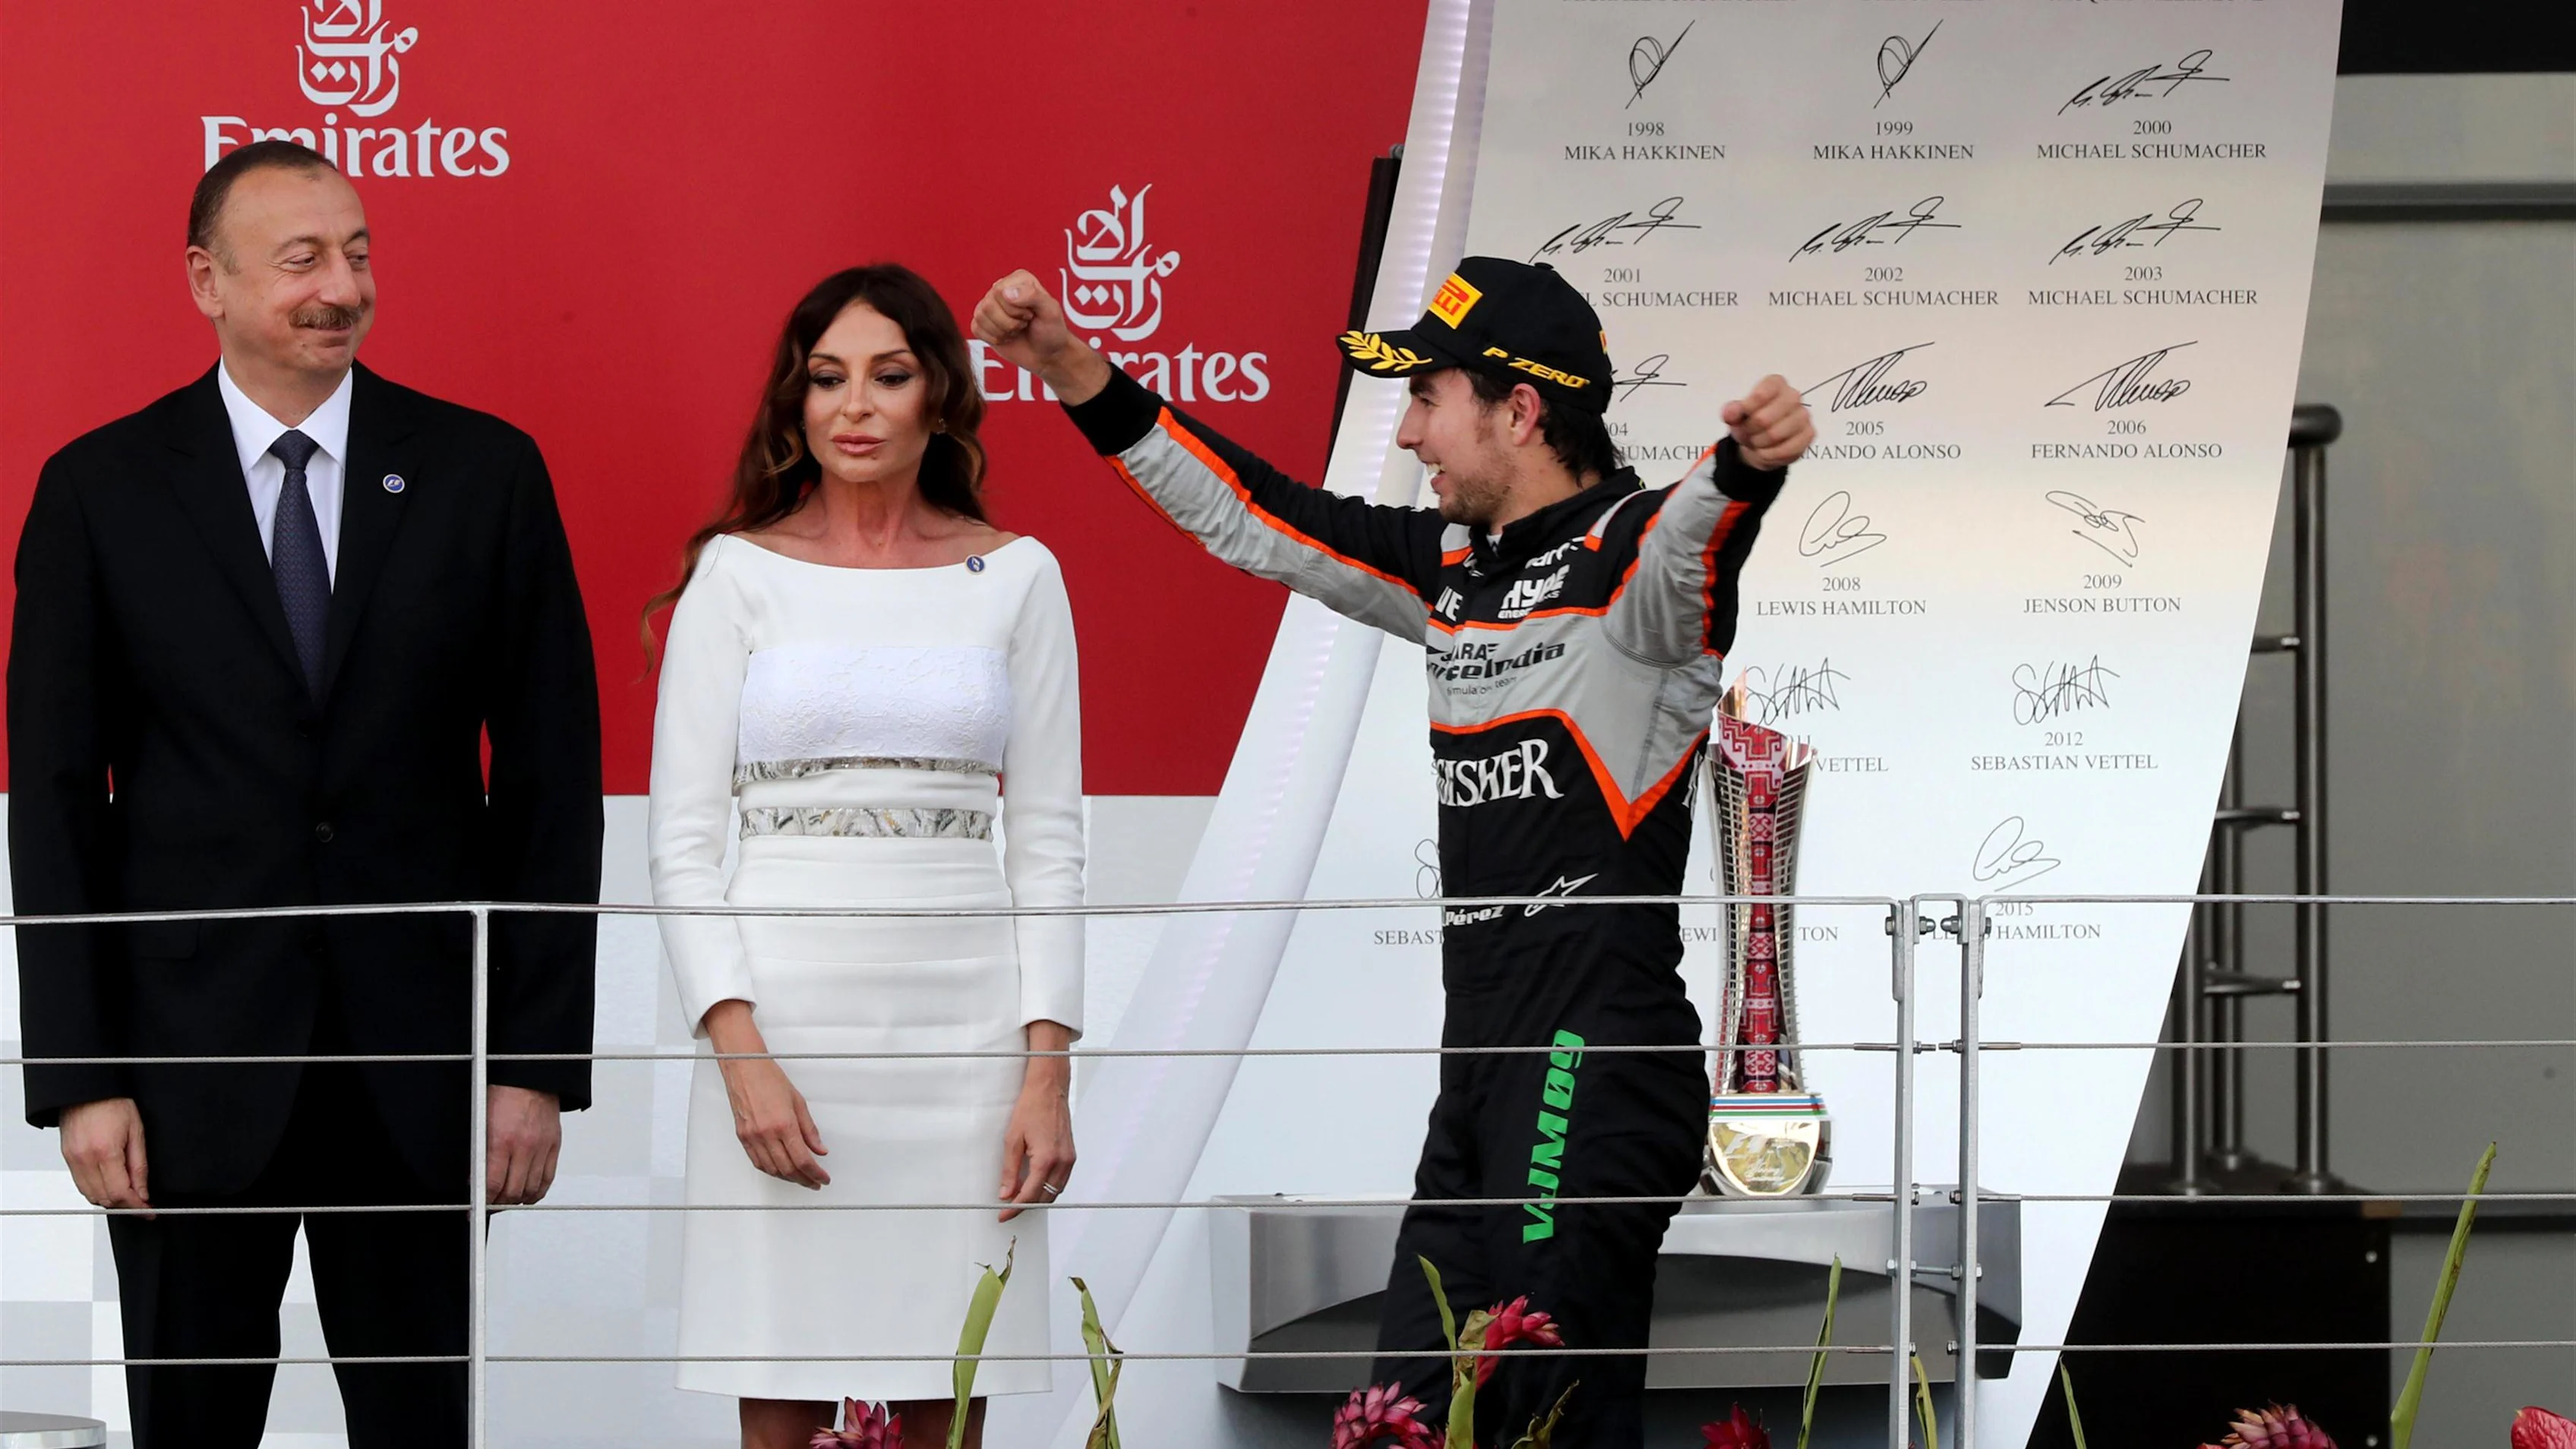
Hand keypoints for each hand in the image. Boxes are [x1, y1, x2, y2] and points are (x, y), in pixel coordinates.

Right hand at [60, 1097, 149, 1217]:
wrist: (86, 1090)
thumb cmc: (113, 1103)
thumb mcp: (137, 1132)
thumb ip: (139, 1165)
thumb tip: (143, 1191)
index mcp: (105, 1152)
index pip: (119, 1193)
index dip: (136, 1206)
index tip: (148, 1211)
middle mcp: (85, 1159)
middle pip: (104, 1198)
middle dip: (125, 1205)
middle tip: (142, 1203)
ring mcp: (72, 1160)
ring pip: (90, 1195)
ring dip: (110, 1199)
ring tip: (128, 1194)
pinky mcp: (67, 1158)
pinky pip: (81, 1185)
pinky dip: (96, 1190)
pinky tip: (110, 1184)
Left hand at [484, 1085, 561, 1205]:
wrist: (530, 1076)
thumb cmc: (504, 1094)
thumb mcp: (482, 1123)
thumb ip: (480, 1153)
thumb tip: (475, 1177)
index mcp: (501, 1140)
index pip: (492, 1184)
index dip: (484, 1200)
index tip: (478, 1207)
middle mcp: (524, 1147)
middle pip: (513, 1191)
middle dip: (500, 1202)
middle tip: (492, 1203)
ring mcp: (542, 1147)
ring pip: (531, 1189)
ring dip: (518, 1199)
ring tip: (508, 1199)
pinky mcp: (554, 1145)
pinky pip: (548, 1178)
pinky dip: (537, 1192)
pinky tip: (528, 1195)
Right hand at [706, 1000, 829, 1189]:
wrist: (745, 1069)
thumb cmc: (770, 1079)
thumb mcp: (798, 1102)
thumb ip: (810, 1130)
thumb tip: (820, 1149)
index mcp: (784, 1124)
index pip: (803, 1159)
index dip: (815, 1174)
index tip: (823, 1178)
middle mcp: (766, 1134)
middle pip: (788, 1169)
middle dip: (804, 1179)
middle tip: (815, 1182)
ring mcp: (752, 1137)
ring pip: (772, 1169)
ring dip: (788, 1178)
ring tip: (801, 1178)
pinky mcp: (742, 1137)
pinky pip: (757, 1162)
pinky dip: (771, 1170)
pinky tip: (780, 1171)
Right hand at [971, 271, 1112, 404]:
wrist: (1047, 355)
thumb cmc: (1051, 331)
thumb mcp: (1051, 311)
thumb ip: (1033, 296)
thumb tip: (1006, 292)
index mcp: (1019, 279)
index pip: (1000, 291)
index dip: (1015, 309)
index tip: (1031, 314)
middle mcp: (1002, 288)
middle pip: (988, 304)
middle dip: (1010, 322)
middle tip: (1024, 323)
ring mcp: (990, 305)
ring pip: (980, 316)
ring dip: (1003, 330)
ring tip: (1017, 329)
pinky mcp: (982, 322)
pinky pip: (976, 328)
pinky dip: (993, 338)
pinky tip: (1007, 336)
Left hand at [998, 1020, 1074, 1222]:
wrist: (1049, 1088)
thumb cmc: (1030, 1108)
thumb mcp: (1012, 1139)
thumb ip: (1009, 1170)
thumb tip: (1005, 1193)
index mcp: (1046, 1159)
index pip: (1029, 1194)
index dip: (1014, 1208)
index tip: (1002, 1215)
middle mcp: (1062, 1162)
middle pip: (1044, 1197)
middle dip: (1026, 1206)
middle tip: (1008, 1209)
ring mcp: (1069, 1159)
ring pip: (1055, 1191)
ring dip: (1038, 1198)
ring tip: (1020, 1199)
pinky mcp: (1071, 1155)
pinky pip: (1061, 1181)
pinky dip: (1048, 1188)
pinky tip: (1035, 1185)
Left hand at [1720, 375, 1813, 470]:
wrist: (1761, 443)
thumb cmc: (1750, 422)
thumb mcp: (1735, 415)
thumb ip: (1731, 411)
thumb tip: (1731, 413)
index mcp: (1775, 383)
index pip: (1761, 394)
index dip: (1747, 409)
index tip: (1742, 415)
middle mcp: (1793, 395)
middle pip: (1764, 418)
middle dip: (1750, 430)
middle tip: (1748, 432)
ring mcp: (1803, 415)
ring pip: (1775, 435)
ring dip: (1759, 443)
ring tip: (1757, 441)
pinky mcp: (1809, 434)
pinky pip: (1786, 449)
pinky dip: (1770, 454)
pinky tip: (1767, 451)